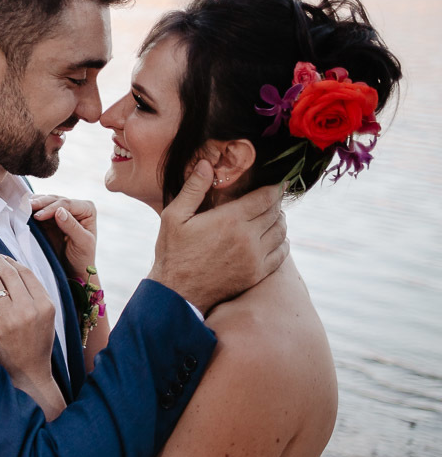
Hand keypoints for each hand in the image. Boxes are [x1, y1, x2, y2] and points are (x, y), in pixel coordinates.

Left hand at [0, 248, 67, 420]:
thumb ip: (35, 295)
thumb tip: (14, 268)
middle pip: (9, 274)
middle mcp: (30, 309)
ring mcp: (12, 318)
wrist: (30, 372)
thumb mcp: (46, 317)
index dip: (10, 260)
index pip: (25, 273)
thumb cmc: (37, 343)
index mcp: (45, 304)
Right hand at [31, 195, 96, 275]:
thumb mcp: (82, 243)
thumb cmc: (82, 258)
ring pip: (46, 201)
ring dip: (34, 203)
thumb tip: (59, 211)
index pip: (67, 204)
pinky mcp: (49, 217)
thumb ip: (72, 226)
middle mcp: (75, 206)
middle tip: (27, 207)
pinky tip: (23, 210)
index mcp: (87, 209)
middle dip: (40, 203)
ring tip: (22, 207)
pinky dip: (31, 209)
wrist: (73, 270)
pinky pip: (39, 209)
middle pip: (55, 200)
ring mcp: (61, 210)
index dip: (52, 208)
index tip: (38, 216)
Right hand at [149, 161, 288, 313]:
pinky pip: (281, 253)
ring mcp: (255, 257)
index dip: (275, 187)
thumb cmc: (173, 252)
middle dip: (276, 202)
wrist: (178, 293)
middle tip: (271, 197)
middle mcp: (247, 237)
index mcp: (229, 219)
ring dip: (279, 220)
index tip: (277, 182)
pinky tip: (273, 238)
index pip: (266, 197)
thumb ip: (193, 189)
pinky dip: (282, 242)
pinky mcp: (256, 273)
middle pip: (276, 212)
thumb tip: (206, 164)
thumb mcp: (174, 216)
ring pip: (281, 231)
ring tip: (271, 216)